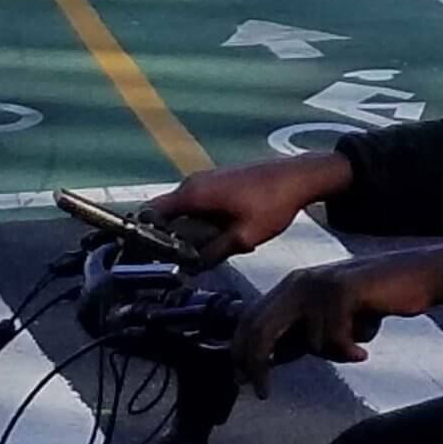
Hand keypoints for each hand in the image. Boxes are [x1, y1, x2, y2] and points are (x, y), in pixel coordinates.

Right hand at [143, 154, 353, 269]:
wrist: (298, 177)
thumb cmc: (272, 204)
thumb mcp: (243, 238)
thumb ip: (213, 254)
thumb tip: (192, 266)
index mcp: (193, 194)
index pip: (150, 212)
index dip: (144, 234)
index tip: (146, 255)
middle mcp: (193, 182)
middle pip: (166, 213)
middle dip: (172, 237)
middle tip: (183, 259)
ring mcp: (206, 179)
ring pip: (184, 210)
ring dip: (191, 230)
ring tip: (209, 248)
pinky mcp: (219, 180)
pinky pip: (199, 204)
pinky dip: (203, 220)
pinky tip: (224, 233)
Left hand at [232, 244, 442, 397]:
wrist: (415, 275)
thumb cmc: (371, 301)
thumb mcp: (328, 318)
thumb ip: (299, 334)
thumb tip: (267, 362)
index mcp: (292, 285)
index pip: (251, 318)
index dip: (241, 351)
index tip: (243, 382)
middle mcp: (299, 281)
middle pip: (261, 329)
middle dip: (258, 365)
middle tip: (262, 393)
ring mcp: (320, 283)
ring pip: (309, 342)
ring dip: (333, 354)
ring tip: (354, 347)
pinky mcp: (342, 289)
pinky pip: (334, 339)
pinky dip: (349, 351)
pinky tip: (363, 350)